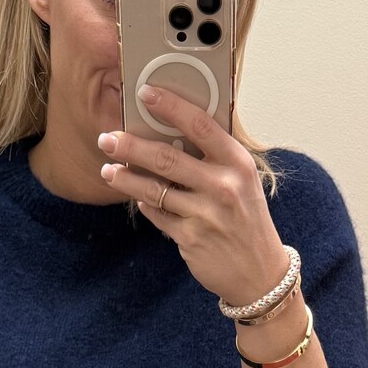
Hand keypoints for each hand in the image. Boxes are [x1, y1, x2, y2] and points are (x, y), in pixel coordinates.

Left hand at [97, 84, 290, 306]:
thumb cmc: (248, 220)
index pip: (200, 126)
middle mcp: (223, 186)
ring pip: (154, 189)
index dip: (170, 106)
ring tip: (108, 171)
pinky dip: (146, 205)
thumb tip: (172, 133)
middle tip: (107, 139)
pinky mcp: (190, 239)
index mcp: (238, 164)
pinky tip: (138, 199)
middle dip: (131, 146)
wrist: (260, 273)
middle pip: (167, 157)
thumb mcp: (243, 182)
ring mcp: (205, 214)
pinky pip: (158, 215)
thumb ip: (214, 159)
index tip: (146, 93)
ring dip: (126, 179)